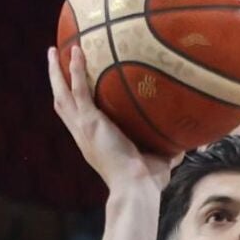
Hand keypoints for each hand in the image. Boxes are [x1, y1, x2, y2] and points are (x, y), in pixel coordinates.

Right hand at [47, 45, 173, 194]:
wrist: (136, 189)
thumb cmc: (146, 183)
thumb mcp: (157, 163)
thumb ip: (167, 151)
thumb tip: (186, 145)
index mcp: (93, 143)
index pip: (76, 118)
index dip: (71, 101)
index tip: (70, 85)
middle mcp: (82, 135)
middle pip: (61, 102)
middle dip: (56, 80)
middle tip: (53, 58)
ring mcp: (84, 128)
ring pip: (62, 94)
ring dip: (56, 72)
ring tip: (53, 50)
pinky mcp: (90, 123)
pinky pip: (79, 91)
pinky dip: (74, 71)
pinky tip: (76, 52)